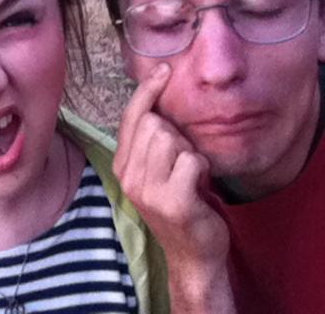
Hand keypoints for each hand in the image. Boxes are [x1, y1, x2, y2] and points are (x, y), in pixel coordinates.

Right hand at [115, 62, 233, 311]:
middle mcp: (128, 177)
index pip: (131, 117)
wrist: (193, 254)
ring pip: (171, 138)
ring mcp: (148, 191)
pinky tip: (200, 186)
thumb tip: (157, 102)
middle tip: (183, 161)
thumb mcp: (157, 170)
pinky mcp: (173, 202)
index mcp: (122, 165)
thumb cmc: (180, 203)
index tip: (164, 69)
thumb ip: (151, 140)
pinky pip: (192, 160)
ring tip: (190, 174)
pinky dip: (202, 168)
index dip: (147, 90)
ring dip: (189, 152)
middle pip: (154, 124)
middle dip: (177, 135)